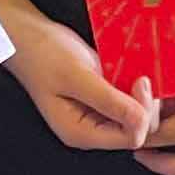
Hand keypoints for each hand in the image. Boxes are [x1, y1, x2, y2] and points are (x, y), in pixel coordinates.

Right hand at [2, 13, 160, 152]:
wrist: (29, 36)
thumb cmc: (45, 54)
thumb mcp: (77, 75)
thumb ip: (109, 100)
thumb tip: (142, 119)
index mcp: (81, 132)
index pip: (130, 138)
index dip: (141, 113)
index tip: (140, 81)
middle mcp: (91, 130)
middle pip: (137, 131)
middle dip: (145, 105)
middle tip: (141, 76)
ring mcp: (98, 116)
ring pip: (137, 118)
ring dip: (142, 97)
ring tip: (135, 73)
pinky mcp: (103, 102)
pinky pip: (130, 104)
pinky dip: (136, 90)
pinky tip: (131, 73)